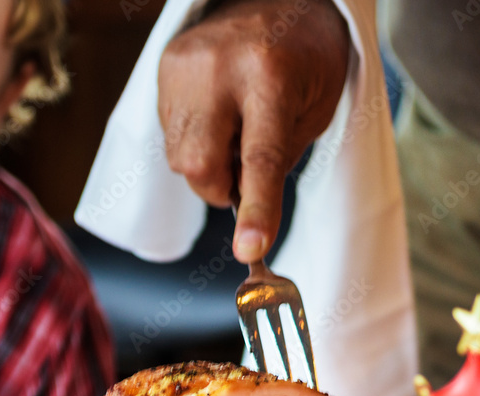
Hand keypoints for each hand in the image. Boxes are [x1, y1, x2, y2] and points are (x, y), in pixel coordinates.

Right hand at [157, 0, 349, 261]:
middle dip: (219, 189)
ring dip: (209, 167)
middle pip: (199, 166)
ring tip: (236, 132)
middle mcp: (219, 67)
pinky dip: (196, 143)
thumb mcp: (314, 113)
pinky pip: (171, 134)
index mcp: (270, 77)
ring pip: (179, 157)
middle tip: (245, 173)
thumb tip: (244, 212)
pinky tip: (218, 117)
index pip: (260, 160)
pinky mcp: (165, 64)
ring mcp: (184, 63)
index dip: (255, 210)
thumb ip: (278, 163)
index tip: (249, 251)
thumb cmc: (308, 60)